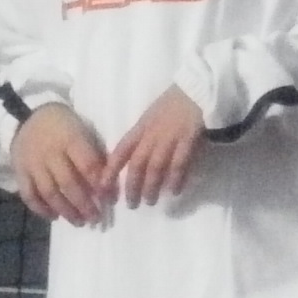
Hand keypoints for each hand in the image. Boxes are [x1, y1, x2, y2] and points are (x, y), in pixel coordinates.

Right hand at [11, 102, 109, 225]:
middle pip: (68, 183)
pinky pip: (29, 194)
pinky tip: (54, 217)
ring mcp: (33, 164)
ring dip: (65, 210)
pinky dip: (41, 209)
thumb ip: (95, 156)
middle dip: (84, 204)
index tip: (110, 201)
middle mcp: (50, 153)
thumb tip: (108, 186)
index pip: (88, 166)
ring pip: (49, 192)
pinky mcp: (20, 172)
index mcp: (71, 140)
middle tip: (95, 218)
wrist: (29, 116)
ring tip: (79, 222)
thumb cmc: (64, 126)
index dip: (101, 186)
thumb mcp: (83, 132)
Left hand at [103, 86, 204, 208]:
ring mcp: (169, 139)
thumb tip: (128, 161)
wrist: (195, 92)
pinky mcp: (187, 141)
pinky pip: (179, 164)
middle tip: (131, 204)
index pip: (119, 153)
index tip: (102, 189)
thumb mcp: (148, 119)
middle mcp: (150, 136)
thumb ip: (139, 138)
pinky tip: (174, 191)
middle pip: (136, 165)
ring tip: (150, 202)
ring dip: (151, 187)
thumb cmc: (171, 106)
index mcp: (139, 130)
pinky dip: (175, 179)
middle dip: (132, 187)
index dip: (109, 172)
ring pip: (155, 167)